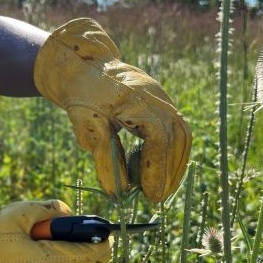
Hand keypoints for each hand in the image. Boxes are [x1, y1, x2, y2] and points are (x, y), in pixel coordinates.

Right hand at [0, 200, 110, 262]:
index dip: (102, 240)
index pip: (97, 256)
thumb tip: (66, 212)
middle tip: (54, 232)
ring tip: (29, 244)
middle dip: (75, 244)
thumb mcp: (16, 215)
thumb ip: (48, 209)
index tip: (99, 229)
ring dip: (57, 255)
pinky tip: (20, 260)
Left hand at [34, 18, 191, 202]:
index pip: (160, 140)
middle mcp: (159, 98)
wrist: (83, 64)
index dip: (157, 170)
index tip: (150, 196)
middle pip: (178, 139)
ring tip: (158, 188)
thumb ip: (104, 158)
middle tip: (156, 198)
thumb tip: (117, 192)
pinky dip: (168, 153)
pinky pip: (175, 131)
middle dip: (170, 172)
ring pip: (181, 136)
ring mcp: (163, 99)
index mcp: (141, 100)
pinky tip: (153, 169)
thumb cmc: (82, 95)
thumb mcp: (87, 126)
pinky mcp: (161, 104)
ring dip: (173, 165)